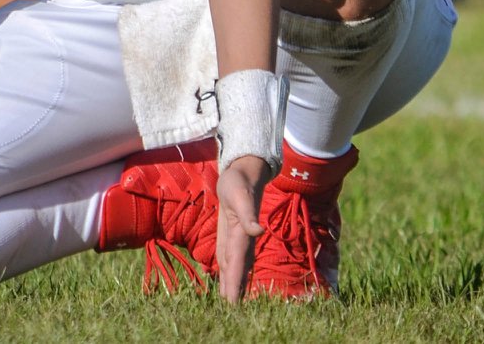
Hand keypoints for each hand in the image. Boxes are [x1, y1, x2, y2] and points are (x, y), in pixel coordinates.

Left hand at [215, 155, 270, 302]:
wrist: (243, 172)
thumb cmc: (240, 180)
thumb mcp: (240, 193)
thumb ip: (248, 213)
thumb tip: (257, 230)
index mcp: (243, 234)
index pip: (238, 263)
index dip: (236, 283)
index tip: (233, 302)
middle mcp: (242, 240)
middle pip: (238, 271)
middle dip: (235, 291)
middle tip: (230, 313)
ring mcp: (237, 239)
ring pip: (235, 268)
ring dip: (233, 285)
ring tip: (229, 306)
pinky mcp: (231, 236)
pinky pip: (229, 259)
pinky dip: (228, 274)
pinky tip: (226, 285)